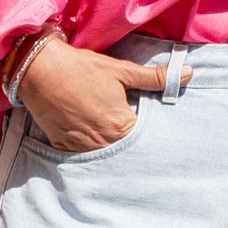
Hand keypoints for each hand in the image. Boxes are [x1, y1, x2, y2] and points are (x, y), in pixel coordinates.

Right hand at [19, 39, 191, 150]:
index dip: (151, 137)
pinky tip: (94, 144)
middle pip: (126, 153)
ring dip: (113, 153)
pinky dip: (90, 154)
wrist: (39, 70)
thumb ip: (155, 78)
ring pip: (105, 158)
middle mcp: (102, 142)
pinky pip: (82, 158)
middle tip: (138, 144)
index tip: (156, 135)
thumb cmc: (82, 68)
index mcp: (120, 125)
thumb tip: (187, 73)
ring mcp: (81, 147)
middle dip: (133, 148)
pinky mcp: (63, 147)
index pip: (145, 141)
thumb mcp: (121, 70)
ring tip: (117, 144)